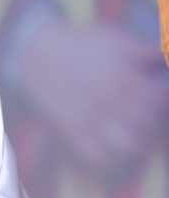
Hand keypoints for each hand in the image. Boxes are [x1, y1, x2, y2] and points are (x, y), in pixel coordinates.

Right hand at [16, 20, 168, 168]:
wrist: (40, 55)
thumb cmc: (86, 47)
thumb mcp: (121, 41)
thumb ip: (151, 51)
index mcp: (124, 79)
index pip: (160, 101)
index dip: (166, 101)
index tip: (162, 96)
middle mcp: (109, 103)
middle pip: (148, 125)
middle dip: (157, 122)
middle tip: (153, 116)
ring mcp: (91, 120)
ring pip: (129, 145)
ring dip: (142, 143)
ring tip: (142, 134)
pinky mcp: (74, 131)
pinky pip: (99, 155)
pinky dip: (115, 155)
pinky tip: (118, 146)